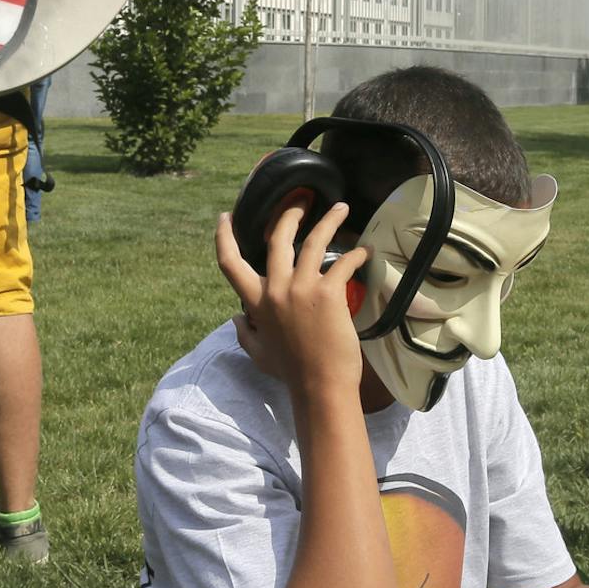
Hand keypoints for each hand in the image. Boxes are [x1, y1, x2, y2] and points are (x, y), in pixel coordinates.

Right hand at [218, 203, 366, 398]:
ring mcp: (302, 288)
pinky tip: (364, 251)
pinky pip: (343, 262)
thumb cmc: (291, 373)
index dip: (224, 237)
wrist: (320, 387)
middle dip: (288, 214)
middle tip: (300, 201)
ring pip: (314, 241)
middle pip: (277, 239)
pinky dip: (356, 254)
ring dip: (329, 220)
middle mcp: (276, 289)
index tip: (225, 217)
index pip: (230, 264)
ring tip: (341, 208)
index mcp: (256, 303)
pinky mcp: (330, 293)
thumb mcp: (259, 354)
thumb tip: (235, 318)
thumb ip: (244, 334)